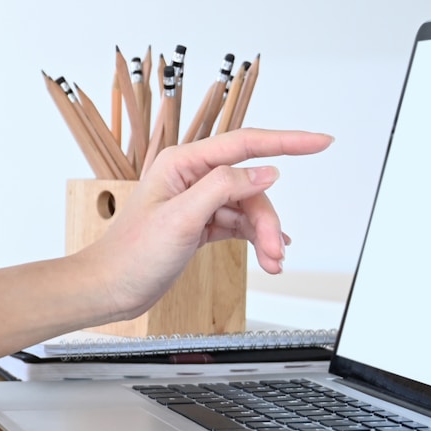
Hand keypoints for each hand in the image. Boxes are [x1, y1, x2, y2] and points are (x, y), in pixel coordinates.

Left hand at [76, 129, 333, 321]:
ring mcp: (196, 200)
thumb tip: (265, 170)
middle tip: (276, 249)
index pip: (245, 143)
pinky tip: (269, 254)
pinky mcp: (199, 223)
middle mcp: (191, 177)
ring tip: (272, 262)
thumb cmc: (132, 254)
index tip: (319, 141)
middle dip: (268, 218)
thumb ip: (224, 188)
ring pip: (247, 208)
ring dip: (264, 234)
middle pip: (250, 185)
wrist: (110, 288)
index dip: (287, 142)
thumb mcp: (182, 218)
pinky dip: (255, 239)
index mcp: (182, 163)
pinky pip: (239, 224)